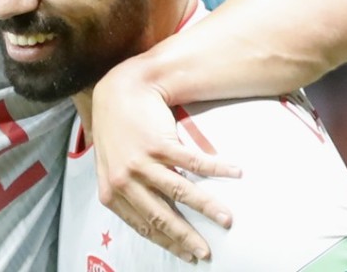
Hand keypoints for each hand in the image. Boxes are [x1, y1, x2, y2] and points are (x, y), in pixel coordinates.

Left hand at [91, 60, 240, 261]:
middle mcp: (125, 180)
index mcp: (111, 191)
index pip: (144, 225)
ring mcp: (142, 161)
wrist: (119, 91)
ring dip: (208, 208)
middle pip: (162, 216)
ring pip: (181, 192)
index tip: (187, 255)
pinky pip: (193, 162)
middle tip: (206, 252)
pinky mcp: (159, 143)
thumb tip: (152, 218)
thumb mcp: (112, 165)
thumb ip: (127, 191)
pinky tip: (235, 172)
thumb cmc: (116, 130)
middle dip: (187, 237)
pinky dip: (217, 168)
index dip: (168, 242)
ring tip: (227, 220)